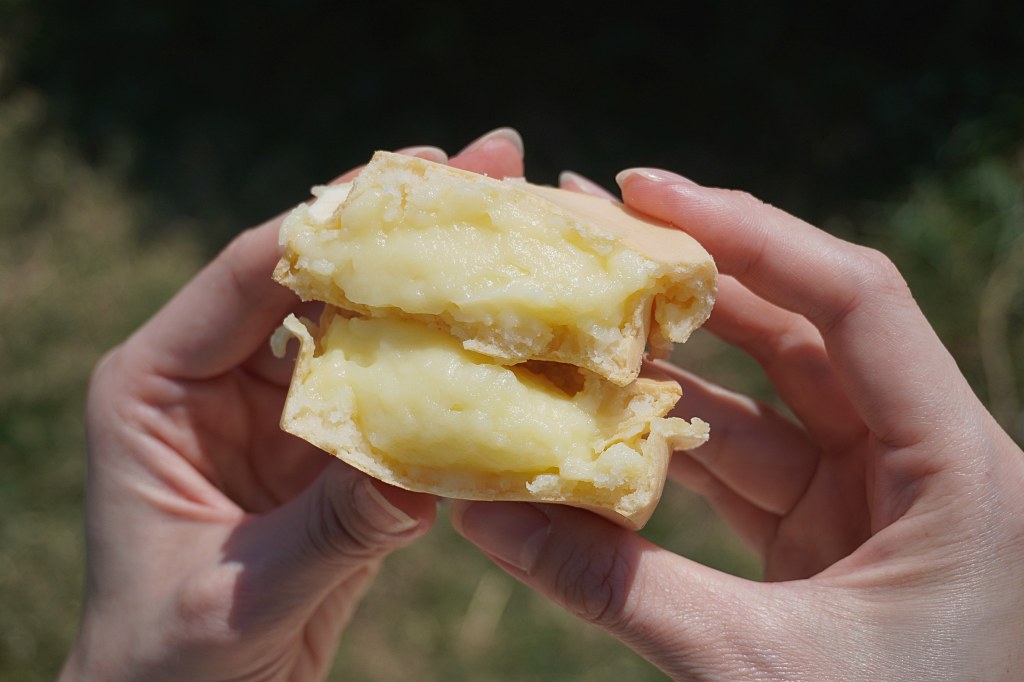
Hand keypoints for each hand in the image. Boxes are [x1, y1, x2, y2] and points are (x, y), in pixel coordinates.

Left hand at [61, 129, 524, 680]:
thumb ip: (332, 530)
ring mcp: (281, 405)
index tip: (417, 173)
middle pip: (317, 275)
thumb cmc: (169, 661)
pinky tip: (507, 331)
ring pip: (365, 320)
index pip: (247, 275)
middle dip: (401, 224)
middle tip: (492, 164)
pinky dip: (446, 358)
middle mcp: (219, 376)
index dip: (331, 222)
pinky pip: (393, 386)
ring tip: (515, 228)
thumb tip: (430, 473)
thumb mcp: (239, 598)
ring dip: (435, 280)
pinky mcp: (329, 444)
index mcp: (160, 385)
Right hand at [454, 168, 1023, 679]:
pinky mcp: (826, 534)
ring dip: (669, 364)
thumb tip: (483, 514)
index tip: (644, 190)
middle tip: (591, 227)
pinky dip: (672, 442)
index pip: (856, 302)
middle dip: (694, 279)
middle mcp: (925, 458)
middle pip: (801, 331)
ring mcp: (871, 495)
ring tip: (577, 314)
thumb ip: (620, 588)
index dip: (751, 233)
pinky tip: (600, 413)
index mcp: (958, 467)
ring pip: (760, 399)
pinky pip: (742, 463)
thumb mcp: (759, 668)